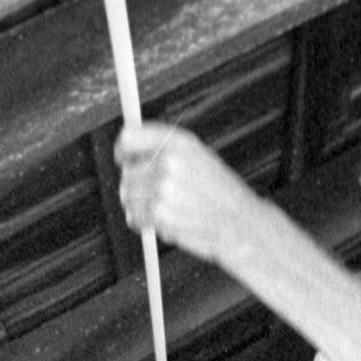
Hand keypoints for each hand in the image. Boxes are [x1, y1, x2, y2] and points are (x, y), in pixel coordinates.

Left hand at [115, 123, 251, 265]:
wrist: (238, 223)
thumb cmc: (220, 193)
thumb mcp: (199, 156)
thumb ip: (165, 148)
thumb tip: (130, 147)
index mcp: (179, 142)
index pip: (130, 137)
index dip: (122, 150)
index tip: (123, 159)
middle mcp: (170, 161)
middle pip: (127, 171)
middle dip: (135, 185)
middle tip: (153, 194)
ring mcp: (164, 188)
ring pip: (127, 195)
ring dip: (138, 205)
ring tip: (160, 208)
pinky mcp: (160, 214)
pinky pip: (133, 217)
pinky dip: (141, 222)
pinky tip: (160, 220)